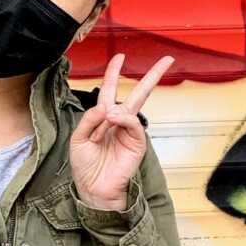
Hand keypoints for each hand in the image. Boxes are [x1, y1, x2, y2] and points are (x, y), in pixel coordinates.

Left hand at [69, 52, 173, 210]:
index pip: (109, 90)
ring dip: (118, 110)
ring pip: (134, 108)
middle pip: (137, 94)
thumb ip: (88, 120)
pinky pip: (134, 124)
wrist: (93, 188)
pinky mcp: (136, 143)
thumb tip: (106, 105)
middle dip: (151, 77)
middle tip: (166, 60)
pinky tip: (114, 119)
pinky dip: (125, 119)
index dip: (113, 73)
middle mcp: (118, 122)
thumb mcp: (78, 139)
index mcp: (102, 118)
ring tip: (107, 117)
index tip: (120, 57)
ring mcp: (129, 132)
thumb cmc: (84, 166)